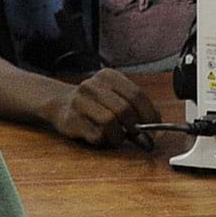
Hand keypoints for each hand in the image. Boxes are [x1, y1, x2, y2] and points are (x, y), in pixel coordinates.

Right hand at [46, 67, 164, 147]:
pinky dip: (104, 140)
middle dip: (135, 127)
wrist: (60, 103)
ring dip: (119, 136)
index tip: (154, 126)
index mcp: (108, 77)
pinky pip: (96, 134)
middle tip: (138, 136)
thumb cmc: (94, 102)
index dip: (149, 113)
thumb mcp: (114, 95)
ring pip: (110, 122)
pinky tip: (101, 136)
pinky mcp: (71, 120)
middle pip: (124, 109)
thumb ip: (134, 106)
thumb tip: (155, 125)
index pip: (136, 95)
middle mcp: (92, 86)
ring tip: (118, 137)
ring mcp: (79, 102)